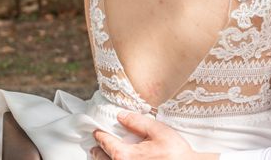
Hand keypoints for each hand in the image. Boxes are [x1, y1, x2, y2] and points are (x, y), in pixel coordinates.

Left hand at [91, 111, 212, 159]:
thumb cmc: (175, 153)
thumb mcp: (158, 131)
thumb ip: (138, 123)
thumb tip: (121, 116)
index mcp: (125, 155)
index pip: (107, 143)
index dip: (100, 136)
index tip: (96, 132)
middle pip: (103, 159)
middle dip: (98, 151)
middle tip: (95, 146)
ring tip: (101, 155)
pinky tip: (119, 159)